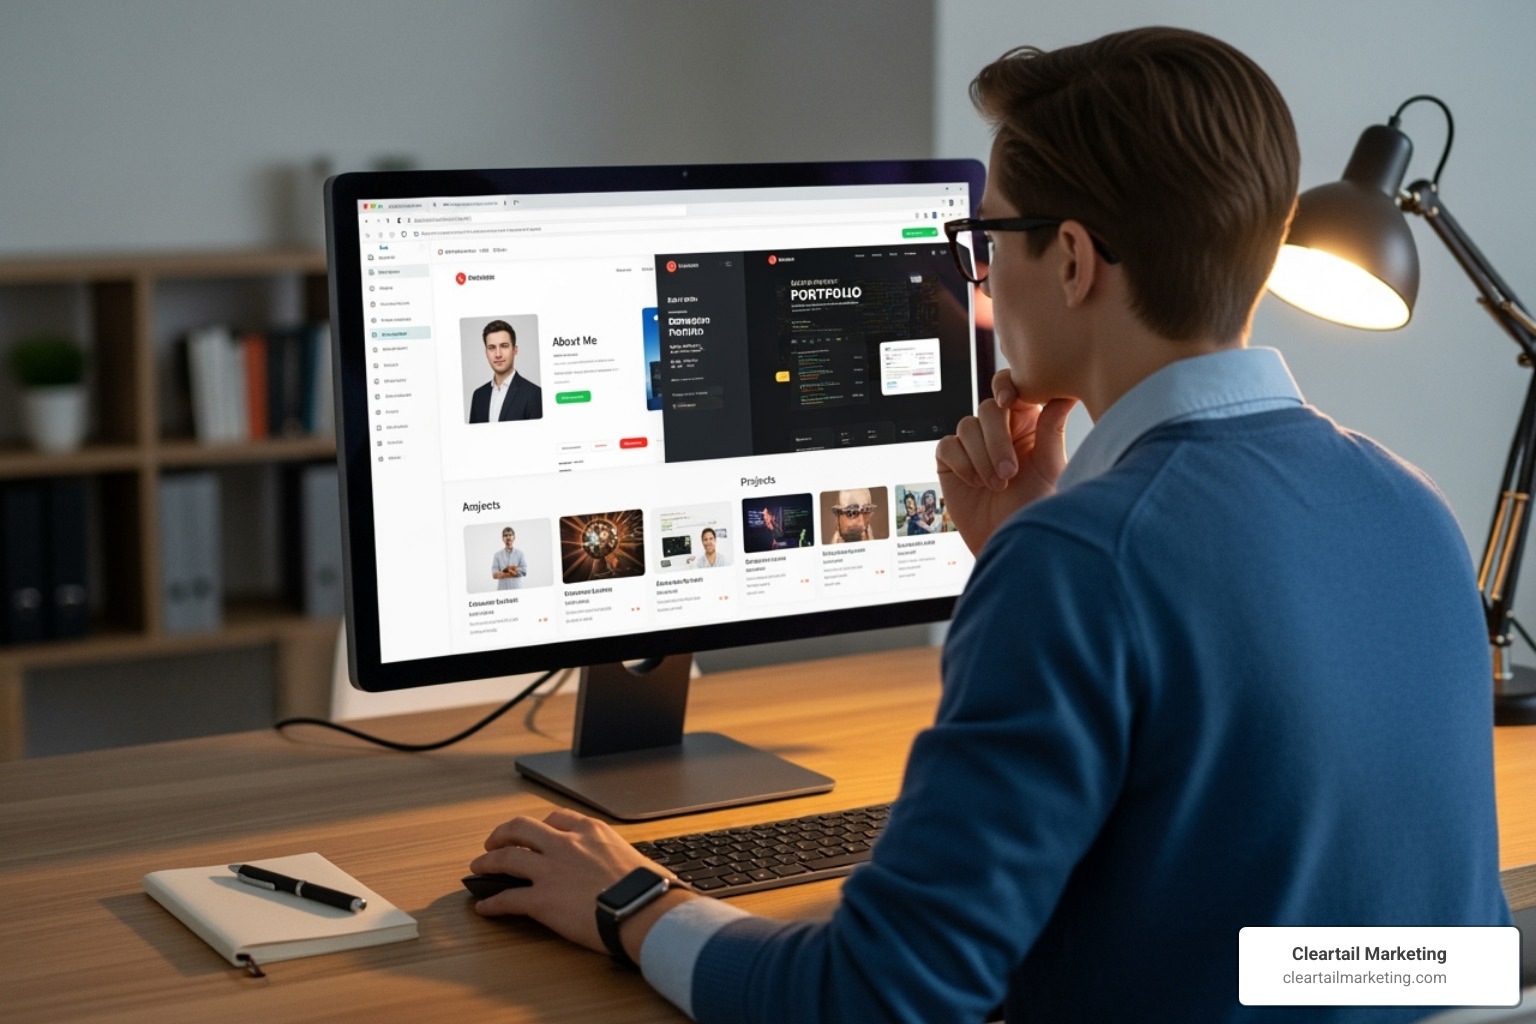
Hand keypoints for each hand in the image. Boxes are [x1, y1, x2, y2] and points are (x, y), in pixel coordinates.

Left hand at [470, 808, 694, 955]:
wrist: (642, 909)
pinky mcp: (541, 899)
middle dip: (503, 833)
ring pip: (507, 857)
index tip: (535, 832)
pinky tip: (484, 907)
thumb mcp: (636, 858)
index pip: (556, 819)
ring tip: (478, 867)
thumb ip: (618, 858)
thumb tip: (629, 873)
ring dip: (487, 861)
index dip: (540, 826)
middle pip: (522, 828)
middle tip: (495, 841)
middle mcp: (566, 844)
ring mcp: (550, 870)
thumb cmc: (647, 888)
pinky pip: (508, 898)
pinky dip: (492, 903)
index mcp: (591, 831)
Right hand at [936, 370, 1075, 553]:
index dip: (1006, 388)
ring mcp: (973, 445)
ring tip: (996, 485)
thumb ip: (1051, 427)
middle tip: (1009, 472)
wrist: (1009, 539)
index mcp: (1026, 424)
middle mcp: (999, 431)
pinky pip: (948, 446)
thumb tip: (1067, 393)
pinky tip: (974, 483)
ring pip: (966, 426)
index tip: (1009, 402)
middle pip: (987, 409)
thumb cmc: (1036, 507)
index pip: (1012, 390)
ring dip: (981, 457)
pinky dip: (961, 463)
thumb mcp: (1050, 467)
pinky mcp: (951, 461)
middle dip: (996, 440)